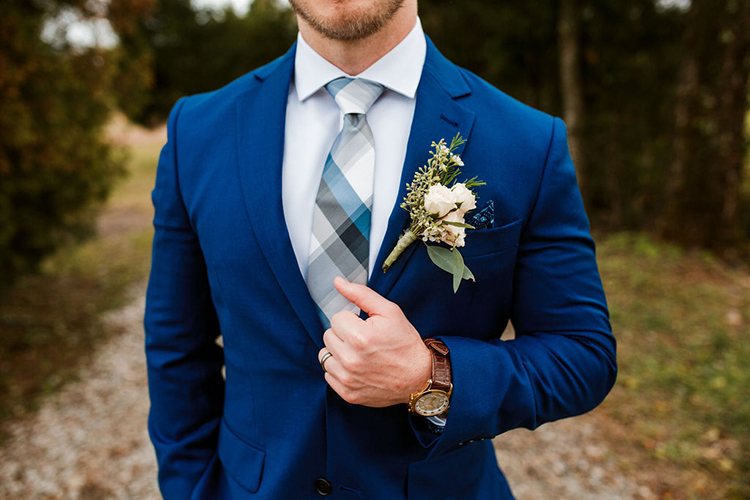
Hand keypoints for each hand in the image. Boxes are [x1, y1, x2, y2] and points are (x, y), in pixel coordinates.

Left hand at [318, 276, 431, 407]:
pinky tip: (356, 367)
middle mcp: (350, 360)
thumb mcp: (389, 312)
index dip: (352, 320)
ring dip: (338, 352)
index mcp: (360, 337)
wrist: (419, 377)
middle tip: (363, 340)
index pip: (336, 318)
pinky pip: (328, 374)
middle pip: (328, 336)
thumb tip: (338, 282)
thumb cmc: (405, 343)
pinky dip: (339, 369)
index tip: (365, 327)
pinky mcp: (347, 393)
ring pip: (324, 355)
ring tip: (358, 353)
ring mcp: (348, 379)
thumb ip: (361, 294)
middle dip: (343, 334)